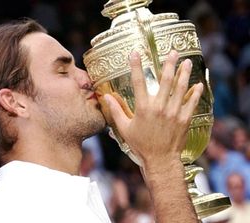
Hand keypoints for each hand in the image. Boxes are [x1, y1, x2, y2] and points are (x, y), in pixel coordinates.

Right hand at [104, 50, 202, 168]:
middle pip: (166, 80)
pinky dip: (195, 93)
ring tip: (187, 62)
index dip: (136, 66)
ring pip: (181, 88)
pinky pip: (192, 103)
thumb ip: (116, 111)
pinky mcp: (184, 119)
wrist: (160, 160)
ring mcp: (174, 112)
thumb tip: (106, 97)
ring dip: (184, 73)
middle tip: (173, 52)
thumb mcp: (124, 129)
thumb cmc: (141, 144)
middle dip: (170, 64)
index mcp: (143, 108)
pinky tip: (198, 84)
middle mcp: (159, 107)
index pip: (138, 82)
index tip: (135, 53)